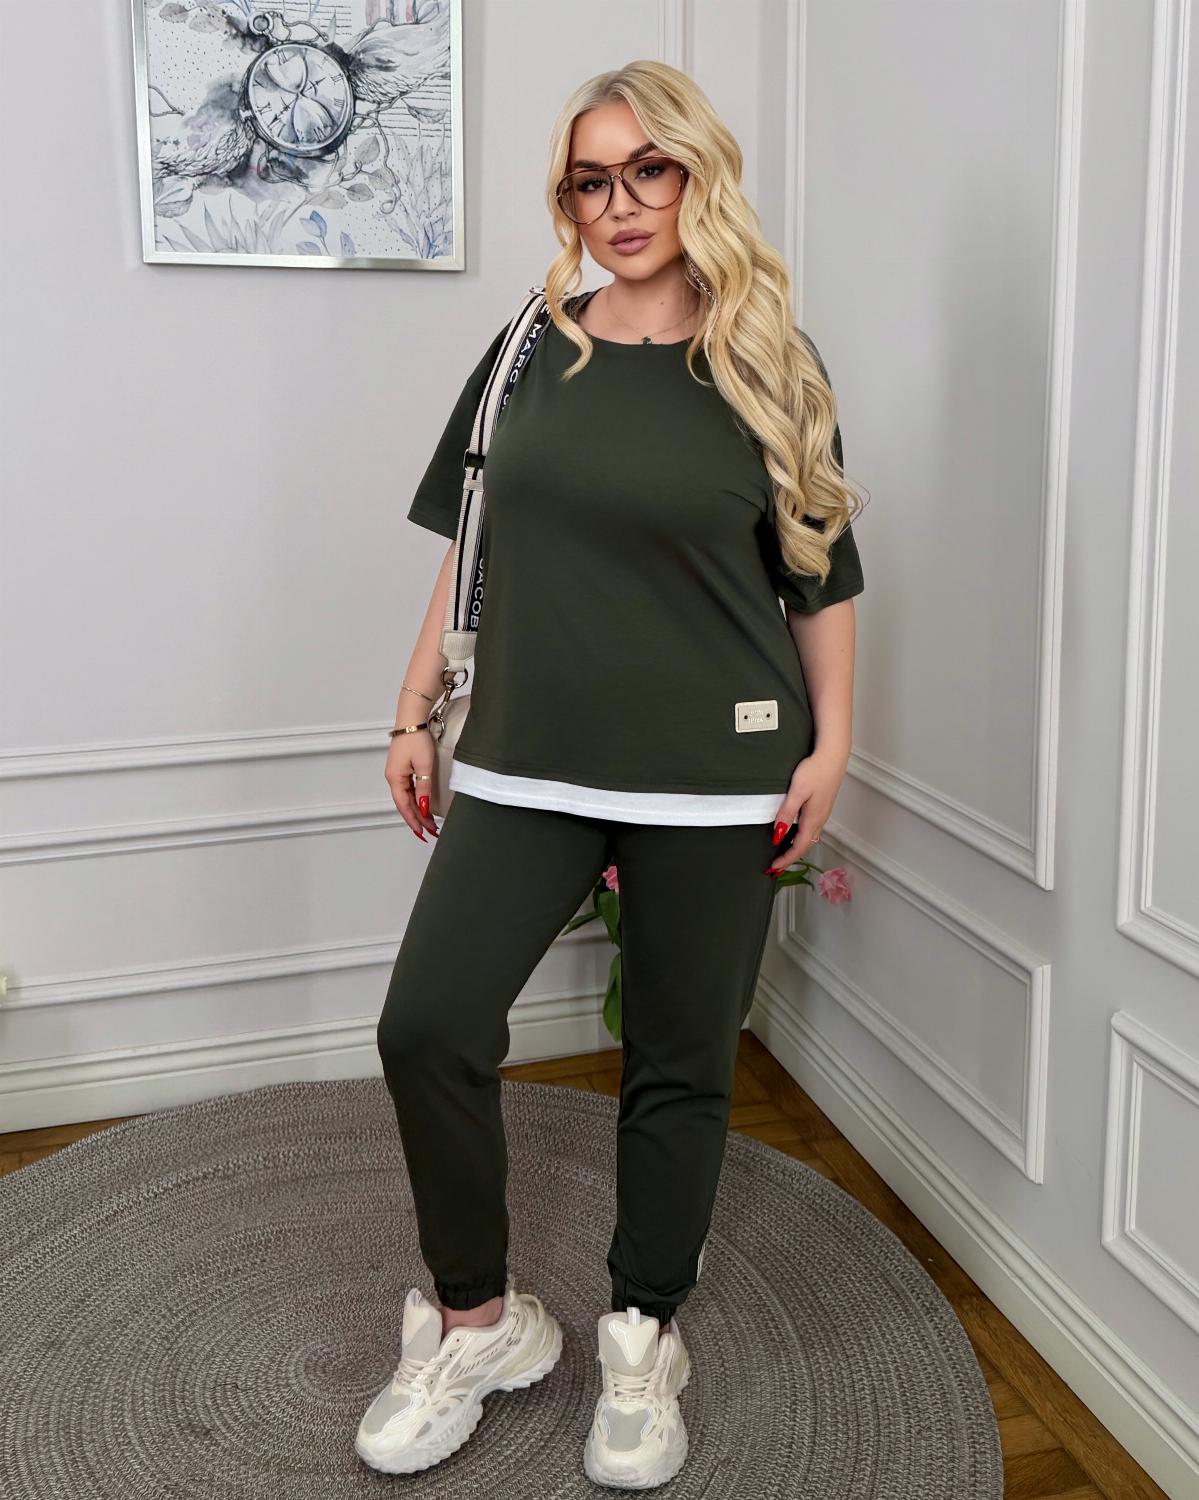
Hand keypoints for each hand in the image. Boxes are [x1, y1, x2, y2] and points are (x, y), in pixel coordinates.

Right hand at [384, 730, 438, 841]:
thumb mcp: (424, 766)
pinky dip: (416, 800)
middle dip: (417, 819)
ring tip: (429, 822)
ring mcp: (396, 773)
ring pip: (406, 798)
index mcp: (395, 778)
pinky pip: (408, 789)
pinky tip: (422, 805)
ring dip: (417, 810)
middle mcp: (393, 778)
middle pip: (404, 804)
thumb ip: (423, 789)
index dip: (413, 821)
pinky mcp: (402, 768)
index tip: (422, 833)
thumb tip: (423, 808)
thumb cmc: (416, 739)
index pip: (404, 806)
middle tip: (430, 831)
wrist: (412, 719)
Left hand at [764, 748, 847, 874]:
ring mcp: (822, 813)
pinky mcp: (822, 805)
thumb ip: (786, 814)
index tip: (774, 867)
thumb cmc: (816, 770)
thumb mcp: (797, 792)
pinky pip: (811, 828)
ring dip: (796, 848)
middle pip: (804, 845)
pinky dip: (801, 837)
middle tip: (777, 866)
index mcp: (813, 819)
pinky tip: (794, 833)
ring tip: (783, 853)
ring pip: (808, 837)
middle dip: (790, 858)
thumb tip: (778, 835)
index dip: (786, 859)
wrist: (833, 755)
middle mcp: (820, 819)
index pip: (798, 847)